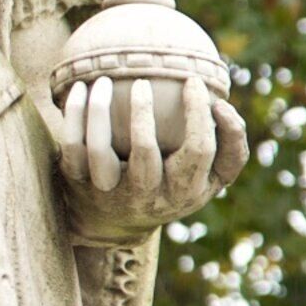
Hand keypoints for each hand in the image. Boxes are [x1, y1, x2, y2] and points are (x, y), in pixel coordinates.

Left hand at [53, 73, 246, 243]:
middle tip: (143, 82)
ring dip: (98, 111)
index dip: (198, 113)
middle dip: (142, 113)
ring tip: (102, 81)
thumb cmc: (173, 187)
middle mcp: (147, 195)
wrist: (116, 225)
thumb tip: (224, 106)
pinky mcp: (79, 185)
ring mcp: (110, 193)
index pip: (198, 149)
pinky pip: (72, 147)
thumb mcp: (211, 180)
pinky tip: (79, 90)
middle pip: (144, 151)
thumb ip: (232, 149)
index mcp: (185, 190)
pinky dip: (73, 117)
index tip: (192, 81)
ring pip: (99, 149)